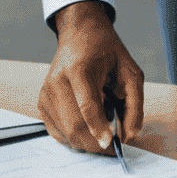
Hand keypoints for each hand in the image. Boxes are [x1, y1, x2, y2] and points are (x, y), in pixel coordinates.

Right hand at [39, 1, 144, 152]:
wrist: (79, 33)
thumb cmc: (106, 50)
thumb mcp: (129, 70)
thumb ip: (134, 103)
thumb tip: (130, 134)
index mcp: (79, 68)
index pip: (87, 105)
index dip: (99, 127)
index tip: (111, 143)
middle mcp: (57, 80)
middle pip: (74, 125)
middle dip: (95, 143)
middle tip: (114, 145)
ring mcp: (46, 93)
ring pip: (66, 133)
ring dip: (87, 141)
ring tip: (102, 129)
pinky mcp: (42, 102)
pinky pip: (58, 132)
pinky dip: (75, 137)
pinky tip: (87, 126)